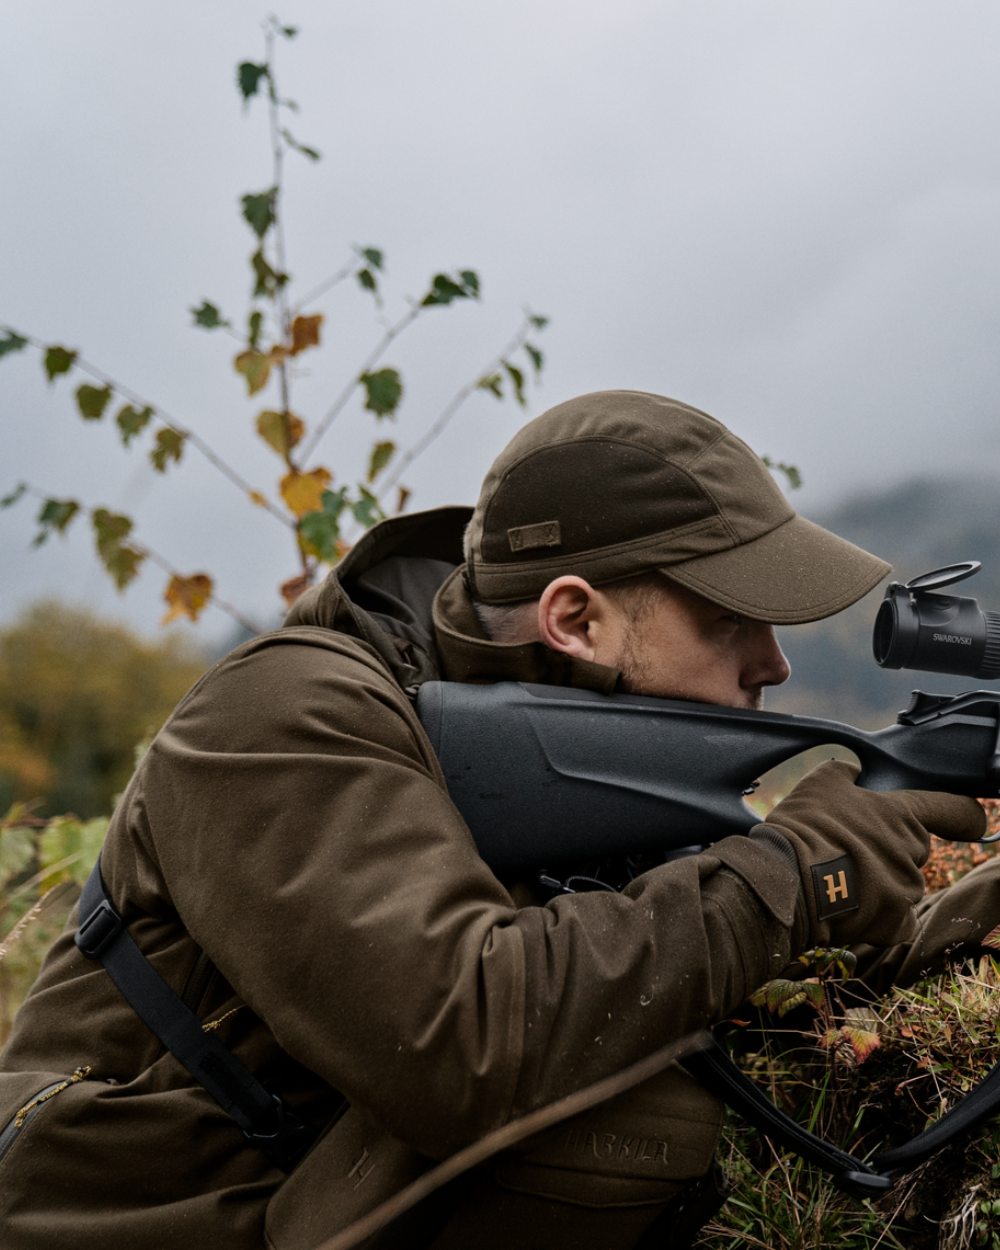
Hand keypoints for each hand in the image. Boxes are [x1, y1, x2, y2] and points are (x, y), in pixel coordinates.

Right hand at [752, 760, 984, 948]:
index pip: (951, 810)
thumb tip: (853, 769)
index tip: (974, 820)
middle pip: (915, 851)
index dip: (965, 815)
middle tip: (853, 850)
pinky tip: (854, 910)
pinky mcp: (896, 923)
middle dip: (891, 850)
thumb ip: (845, 772)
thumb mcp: (820, 782)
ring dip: (880, 883)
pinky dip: (882, 919)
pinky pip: (898, 921)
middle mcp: (913, 850)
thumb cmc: (807, 826)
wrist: (790, 878)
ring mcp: (907, 889)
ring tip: (840, 880)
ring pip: (903, 885)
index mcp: (901, 814)